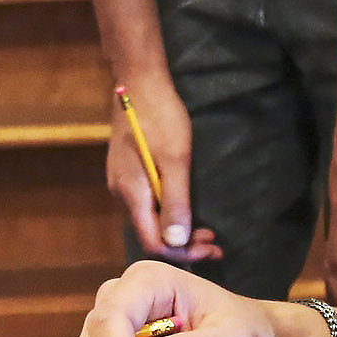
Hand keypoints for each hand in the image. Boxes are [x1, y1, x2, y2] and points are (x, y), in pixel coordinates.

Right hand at [108, 75, 219, 263]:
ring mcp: (123, 183)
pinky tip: (186, 210)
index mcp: (131, 193)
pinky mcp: (128, 174)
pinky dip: (169, 215)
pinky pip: (148, 206)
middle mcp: (122, 194)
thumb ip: (176, 201)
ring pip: (148, 221)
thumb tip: (177, 242)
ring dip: (177, 231)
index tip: (212, 247)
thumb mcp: (175, 159)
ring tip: (206, 230)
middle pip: (149, 235)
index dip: (183, 252)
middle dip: (183, 244)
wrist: (139, 84)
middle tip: (215, 242)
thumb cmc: (160, 118)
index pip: (153, 243)